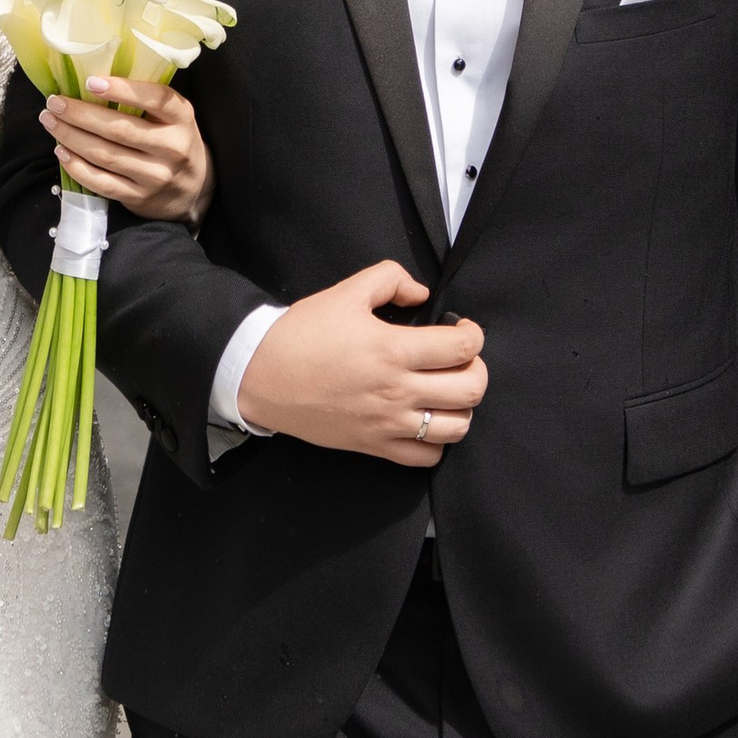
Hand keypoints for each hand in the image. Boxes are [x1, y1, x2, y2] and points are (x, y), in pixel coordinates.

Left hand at [39, 74, 212, 223]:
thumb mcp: (173, 116)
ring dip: (71, 137)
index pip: (155, 99)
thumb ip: (145, 100)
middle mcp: (172, 147)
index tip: (91, 82)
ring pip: (105, 155)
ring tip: (50, 121)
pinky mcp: (139, 197)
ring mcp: (155, 176)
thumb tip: (92, 80)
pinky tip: (61, 151)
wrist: (193, 190)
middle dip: (80, 114)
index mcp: (182, 117)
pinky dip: (77, 166)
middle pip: (119, 129)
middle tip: (55, 102)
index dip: (122, 89)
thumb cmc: (174, 140)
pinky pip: (102, 182)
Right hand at [238, 261, 485, 465]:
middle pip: (471, 390)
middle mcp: (397, 391)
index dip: (473, 334)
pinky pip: (426, 457)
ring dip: (462, 407)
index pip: (463, 347)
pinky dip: (436, 442)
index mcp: (393, 350)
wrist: (260, 375)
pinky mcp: (374, 446)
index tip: (463, 329)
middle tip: (461, 360)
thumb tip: (421, 294)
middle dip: (476, 370)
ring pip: (456, 428)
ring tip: (446, 391)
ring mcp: (387, 424)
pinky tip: (425, 421)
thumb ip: (391, 279)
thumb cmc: (303, 333)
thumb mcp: (346, 291)